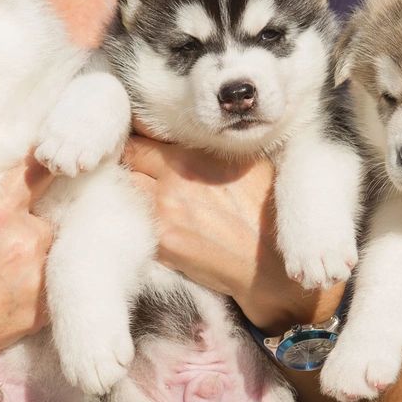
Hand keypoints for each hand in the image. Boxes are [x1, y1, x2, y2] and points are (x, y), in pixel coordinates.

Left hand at [125, 130, 341, 332]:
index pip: (142, 137)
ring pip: (128, 192)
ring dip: (132, 193)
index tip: (141, 148)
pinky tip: (155, 225)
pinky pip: (137, 223)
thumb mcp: (246, 163)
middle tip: (139, 173)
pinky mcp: (162, 243)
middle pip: (129, 161)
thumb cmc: (267, 213)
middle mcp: (175, 179)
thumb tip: (188, 141)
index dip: (139, 142)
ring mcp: (165, 212)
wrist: (273, 264)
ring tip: (145, 200)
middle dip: (132, 165)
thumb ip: (208, 151)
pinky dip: (140, 221)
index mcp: (195, 155)